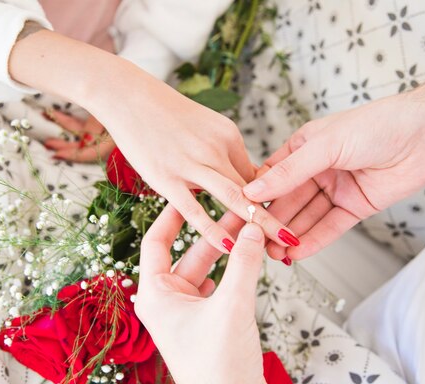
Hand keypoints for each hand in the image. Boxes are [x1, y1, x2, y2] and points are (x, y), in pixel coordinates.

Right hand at [10, 30, 300, 253]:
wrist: (129, 96)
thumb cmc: (166, 114)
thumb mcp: (206, 125)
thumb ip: (224, 152)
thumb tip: (241, 178)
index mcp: (229, 136)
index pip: (257, 174)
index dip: (271, 200)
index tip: (285, 220)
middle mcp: (216, 149)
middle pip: (254, 188)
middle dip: (275, 217)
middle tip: (295, 240)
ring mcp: (191, 163)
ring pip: (233, 198)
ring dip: (258, 225)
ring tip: (280, 247)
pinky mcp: (166, 177)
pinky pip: (194, 208)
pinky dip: (213, 228)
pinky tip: (228, 246)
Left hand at [136, 206, 295, 383]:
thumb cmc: (219, 367)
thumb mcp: (232, 305)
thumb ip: (244, 262)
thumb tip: (253, 229)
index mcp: (155, 295)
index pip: (156, 241)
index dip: (173, 214)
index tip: (190, 192)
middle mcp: (166, 301)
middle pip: (189, 252)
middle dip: (216, 231)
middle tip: (239, 208)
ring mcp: (186, 313)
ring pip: (206, 269)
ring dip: (228, 251)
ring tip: (250, 228)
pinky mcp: (206, 323)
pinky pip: (217, 287)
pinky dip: (233, 272)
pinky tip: (248, 258)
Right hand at [244, 93, 424, 260]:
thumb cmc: (377, 125)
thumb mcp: (325, 146)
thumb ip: (289, 172)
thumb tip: (254, 191)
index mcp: (303, 147)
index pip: (271, 176)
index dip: (255, 197)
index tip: (239, 215)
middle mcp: (317, 169)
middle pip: (288, 201)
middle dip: (272, 222)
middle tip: (255, 242)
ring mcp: (336, 189)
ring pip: (307, 217)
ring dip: (290, 235)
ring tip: (273, 253)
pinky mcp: (355, 207)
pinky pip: (330, 226)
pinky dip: (315, 240)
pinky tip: (298, 251)